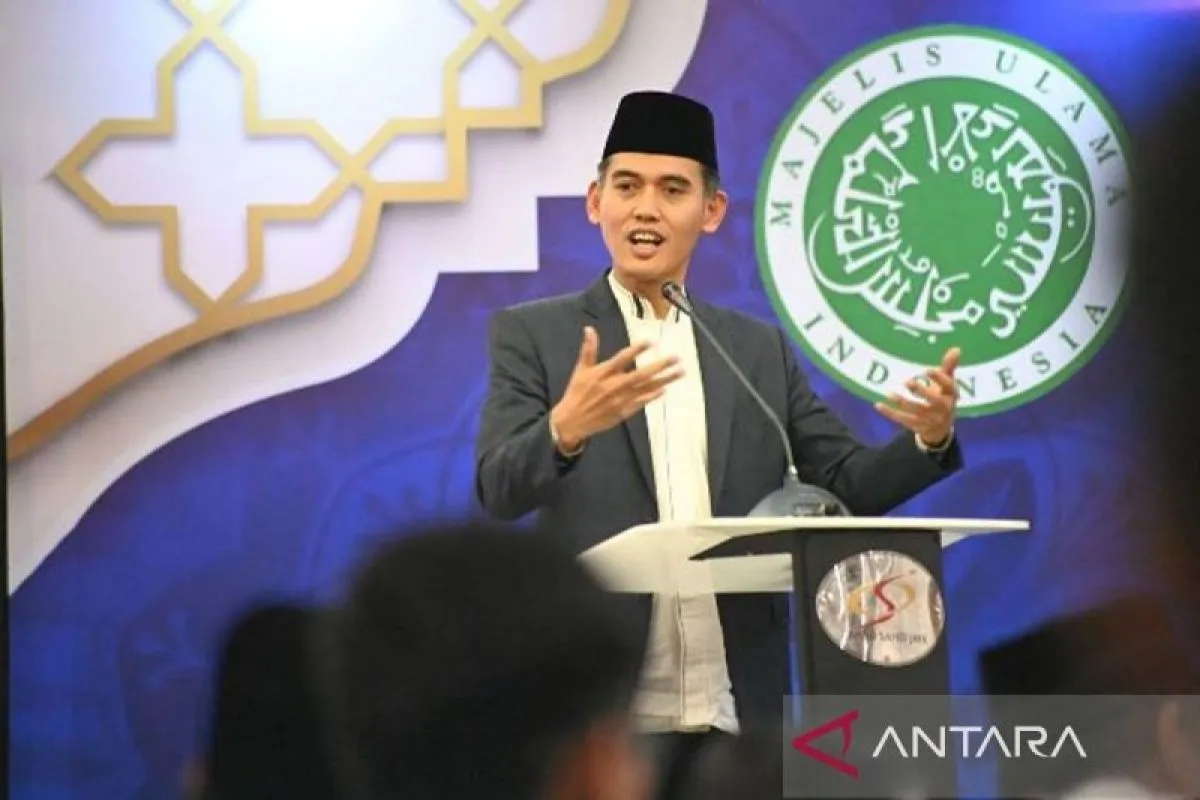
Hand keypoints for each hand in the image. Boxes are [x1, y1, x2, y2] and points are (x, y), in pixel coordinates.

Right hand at [550, 326, 682, 450]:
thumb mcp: (581, 369)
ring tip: (679, 372)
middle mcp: (614, 385)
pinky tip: (664, 389)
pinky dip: (653, 396)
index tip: (651, 341)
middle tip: (676, 358)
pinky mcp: (623, 411)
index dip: (637, 349)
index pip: (623, 358)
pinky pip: (641, 402)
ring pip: (646, 388)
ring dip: (664, 379)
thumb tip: (589, 329)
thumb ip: (588, 349)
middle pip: (641, 374)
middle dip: (660, 365)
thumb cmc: (577, 392)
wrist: (572, 421)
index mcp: (603, 373)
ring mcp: (621, 399)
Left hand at [874, 347, 959, 446]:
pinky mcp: (917, 426)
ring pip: (916, 411)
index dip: (939, 378)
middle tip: (907, 382)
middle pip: (934, 401)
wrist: (940, 429)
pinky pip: (903, 420)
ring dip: (902, 402)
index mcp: (952, 395)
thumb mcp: (947, 384)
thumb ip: (949, 366)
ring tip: (889, 393)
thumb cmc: (943, 398)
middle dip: (921, 391)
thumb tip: (956, 348)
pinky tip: (878, 405)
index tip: (927, 369)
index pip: (949, 386)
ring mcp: (930, 419)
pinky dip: (890, 413)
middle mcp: (943, 408)